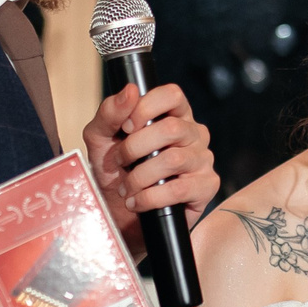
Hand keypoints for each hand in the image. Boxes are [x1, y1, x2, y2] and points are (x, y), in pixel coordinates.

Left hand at [83, 82, 217, 234]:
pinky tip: (138, 202)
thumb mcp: (101, 139)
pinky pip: (181, 188)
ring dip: (140, 177)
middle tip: (120, 162)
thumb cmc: (115, 172)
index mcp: (172, 114)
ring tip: (126, 188)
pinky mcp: (206, 186)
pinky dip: (151, 197)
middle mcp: (193, 133)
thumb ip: (110, 113)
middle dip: (136, 148)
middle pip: (172, 128)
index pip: (172, 94)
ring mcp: (203, 159)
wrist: (120, 215)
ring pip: (175, 159)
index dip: (146, 107)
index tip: (126, 127)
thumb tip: (130, 91)